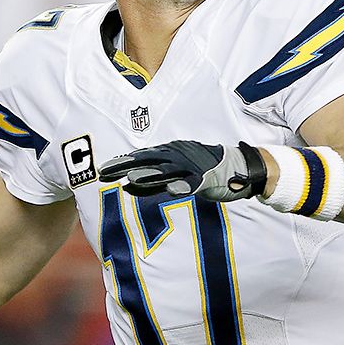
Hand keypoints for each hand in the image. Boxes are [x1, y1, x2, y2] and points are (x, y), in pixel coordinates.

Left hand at [99, 140, 265, 200]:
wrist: (241, 166)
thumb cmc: (205, 170)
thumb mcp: (176, 172)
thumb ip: (154, 180)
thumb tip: (128, 186)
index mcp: (171, 153)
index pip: (141, 157)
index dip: (121, 163)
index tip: (102, 170)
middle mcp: (178, 156)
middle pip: (147, 161)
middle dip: (125, 167)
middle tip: (104, 174)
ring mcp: (192, 166)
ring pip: (167, 171)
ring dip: (150, 176)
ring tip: (132, 181)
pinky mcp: (207, 178)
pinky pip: (192, 182)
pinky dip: (182, 186)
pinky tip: (173, 191)